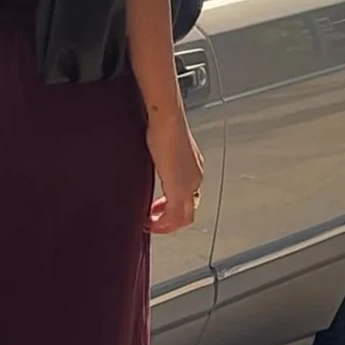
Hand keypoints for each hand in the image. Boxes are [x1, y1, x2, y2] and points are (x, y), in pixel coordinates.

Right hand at [147, 112, 203, 234]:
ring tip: (149, 223)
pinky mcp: (180, 190)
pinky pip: (175, 217)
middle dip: (170, 219)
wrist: (167, 120)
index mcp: (193, 168)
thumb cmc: (163, 125)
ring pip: (184, 217)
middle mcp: (195, 179)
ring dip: (166, 224)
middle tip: (152, 220)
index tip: (156, 207)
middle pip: (189, 211)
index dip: (172, 205)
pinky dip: (163, 223)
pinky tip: (149, 220)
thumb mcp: (161, 146)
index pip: (188, 196)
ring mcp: (190, 186)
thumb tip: (149, 160)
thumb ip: (159, 158)